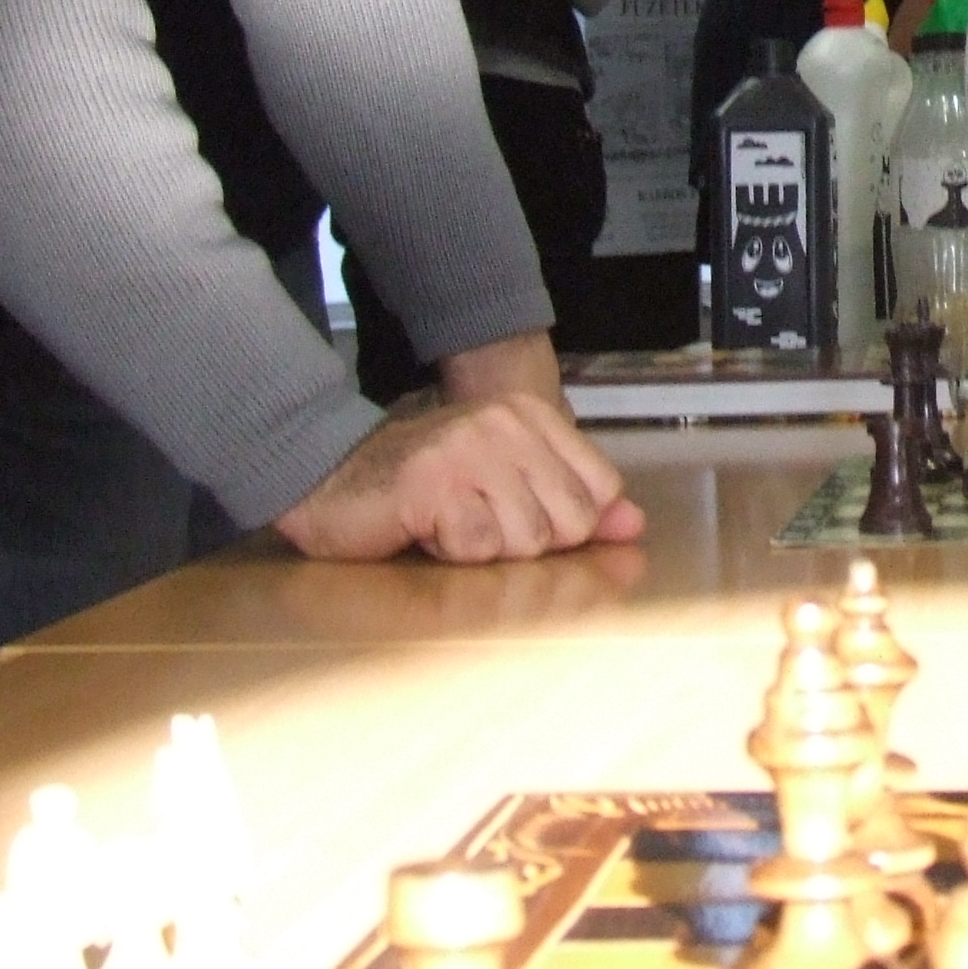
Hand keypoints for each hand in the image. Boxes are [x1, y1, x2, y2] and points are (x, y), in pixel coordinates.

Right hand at [276, 331, 644, 561]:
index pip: (600, 490)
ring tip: (450, 521)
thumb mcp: (510, 483)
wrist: (333, 478)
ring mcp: (471, 451)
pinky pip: (478, 549)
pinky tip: (427, 528)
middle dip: (527, 542)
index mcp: (533, 415)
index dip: (566, 523)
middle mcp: (507, 424)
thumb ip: (575, 499)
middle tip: (479, 520)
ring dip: (486, 549)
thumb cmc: (426, 487)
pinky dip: (452, 553)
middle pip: (571, 522)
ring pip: (527, 540)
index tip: (518, 512)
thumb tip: (634, 525)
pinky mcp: (436, 485)